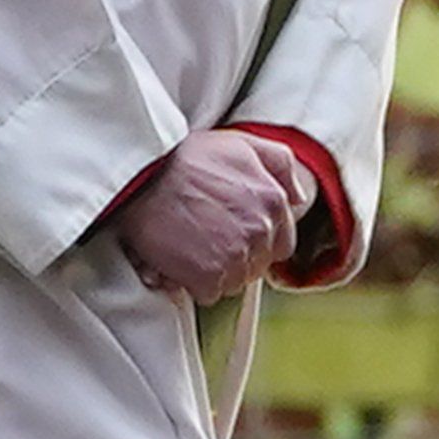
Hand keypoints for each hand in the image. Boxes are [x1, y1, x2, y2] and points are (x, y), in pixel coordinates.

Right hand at [107, 128, 313, 302]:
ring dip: (216, 272)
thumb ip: (279, 163)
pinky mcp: (208, 276)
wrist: (139, 178)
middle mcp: (260, 230)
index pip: (282, 243)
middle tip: (207, 237)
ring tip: (191, 248)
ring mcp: (235, 255)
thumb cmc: (186, 158)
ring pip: (235, 282)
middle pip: (258, 265)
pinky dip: (193, 284)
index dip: (257, 241)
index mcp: (273, 201)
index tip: (232, 232)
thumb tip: (299, 196)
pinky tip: (179, 262)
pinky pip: (210, 294)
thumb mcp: (240, 143)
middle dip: (237, 257)